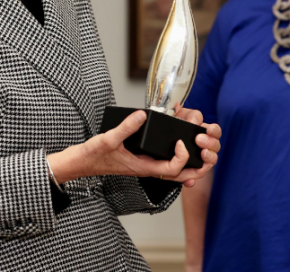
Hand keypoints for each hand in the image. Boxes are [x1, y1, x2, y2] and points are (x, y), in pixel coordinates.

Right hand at [50, 109, 220, 185]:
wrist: (81, 163)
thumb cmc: (93, 155)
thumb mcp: (109, 139)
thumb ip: (126, 127)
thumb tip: (142, 115)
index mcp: (142, 166)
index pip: (171, 168)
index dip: (181, 157)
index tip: (180, 142)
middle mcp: (147, 168)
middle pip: (179, 176)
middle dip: (196, 169)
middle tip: (207, 157)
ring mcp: (145, 166)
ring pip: (173, 172)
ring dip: (189, 166)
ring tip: (201, 154)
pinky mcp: (141, 161)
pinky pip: (164, 165)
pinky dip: (177, 161)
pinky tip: (179, 150)